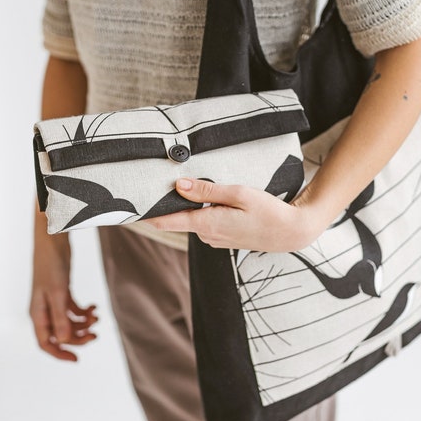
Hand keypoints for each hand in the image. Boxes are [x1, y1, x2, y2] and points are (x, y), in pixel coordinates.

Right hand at [29, 209, 98, 360]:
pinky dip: (84, 311)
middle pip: (60, 333)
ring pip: (68, 322)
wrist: (53, 241)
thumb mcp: (58, 293)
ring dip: (83, 323)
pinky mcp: (62, 291)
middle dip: (78, 336)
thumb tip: (63, 341)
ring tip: (96, 317)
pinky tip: (95, 307)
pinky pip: (73, 309)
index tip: (77, 359)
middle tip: (96, 334)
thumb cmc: (51, 265)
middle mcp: (44, 310)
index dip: (59, 353)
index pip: (46, 342)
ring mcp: (53, 301)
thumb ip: (60, 317)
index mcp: (38, 314)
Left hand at [143, 178, 328, 252]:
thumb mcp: (237, 194)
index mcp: (207, 224)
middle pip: (180, 217)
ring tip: (201, 187)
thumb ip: (207, 190)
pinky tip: (219, 202)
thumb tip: (179, 186)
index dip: (148, 216)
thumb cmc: (268, 211)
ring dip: (194, 206)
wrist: (291, 232)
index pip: (167, 221)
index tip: (129, 211)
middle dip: (175, 202)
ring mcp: (215, 239)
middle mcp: (207, 235)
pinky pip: (206, 223)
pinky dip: (206, 212)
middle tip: (170, 181)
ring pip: (194, 219)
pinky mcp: (223, 239)